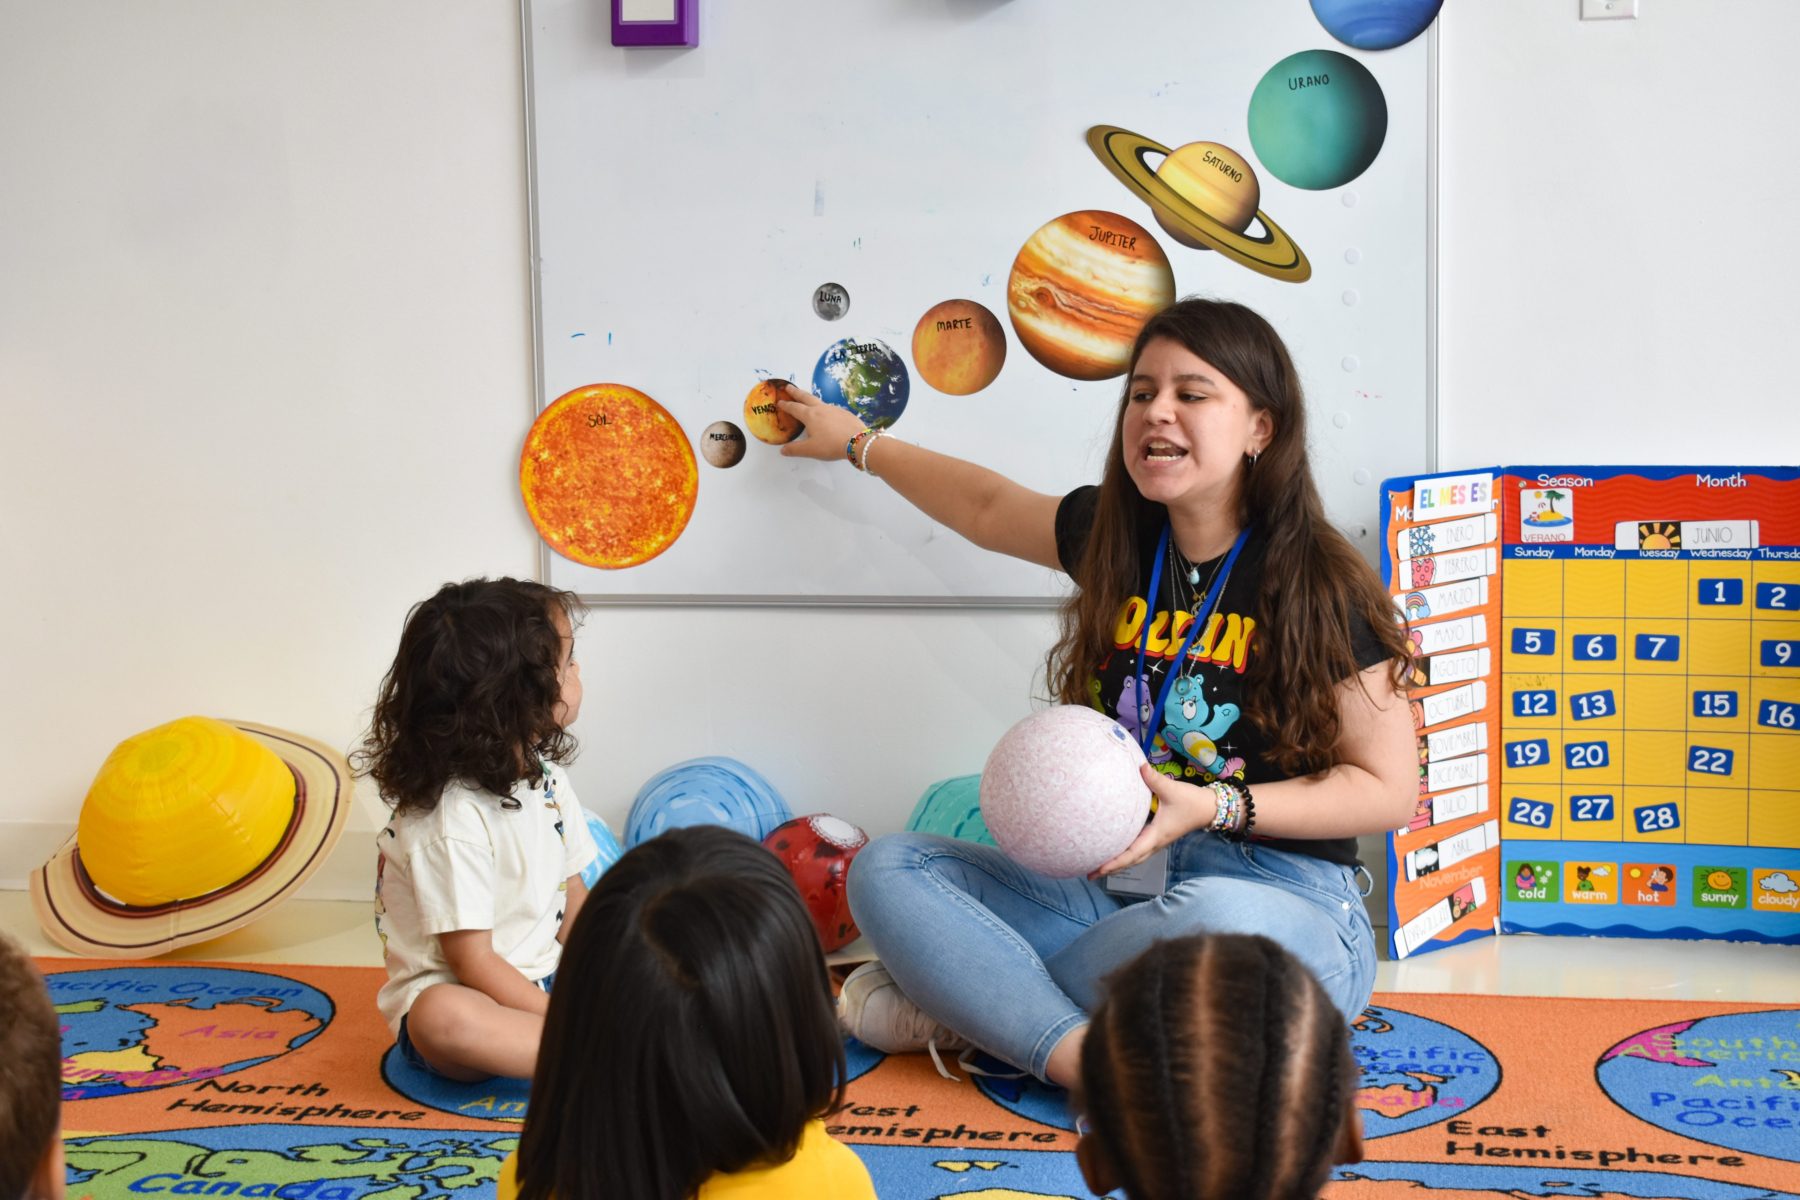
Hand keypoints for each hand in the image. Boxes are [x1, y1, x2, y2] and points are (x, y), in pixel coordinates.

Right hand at [776, 383, 867, 461]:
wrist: (858, 441)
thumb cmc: (831, 445)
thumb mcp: (810, 450)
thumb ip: (795, 449)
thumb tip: (783, 450)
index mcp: (810, 416)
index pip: (794, 408)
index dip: (786, 405)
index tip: (780, 401)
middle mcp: (821, 409)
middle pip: (806, 397)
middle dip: (796, 392)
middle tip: (788, 386)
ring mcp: (834, 409)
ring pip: (819, 401)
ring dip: (810, 398)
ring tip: (807, 399)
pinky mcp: (844, 413)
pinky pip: (831, 408)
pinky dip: (824, 408)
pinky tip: (827, 414)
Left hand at [1091, 764, 1220, 876]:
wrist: (1209, 808)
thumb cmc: (1191, 801)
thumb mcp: (1172, 789)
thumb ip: (1154, 779)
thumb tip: (1140, 767)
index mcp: (1156, 836)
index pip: (1132, 853)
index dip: (1115, 862)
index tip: (1099, 868)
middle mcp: (1155, 843)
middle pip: (1130, 861)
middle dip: (1111, 868)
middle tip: (1090, 874)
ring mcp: (1157, 841)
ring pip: (1135, 857)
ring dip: (1118, 863)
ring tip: (1098, 866)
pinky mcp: (1158, 836)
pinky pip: (1138, 849)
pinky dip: (1125, 853)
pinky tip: (1115, 849)